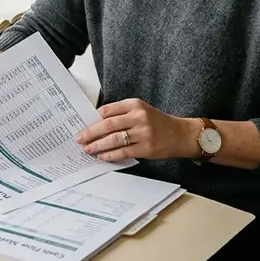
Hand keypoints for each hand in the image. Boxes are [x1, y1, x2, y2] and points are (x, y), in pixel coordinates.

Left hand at [74, 98, 198, 161]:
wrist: (180, 134)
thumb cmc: (157, 123)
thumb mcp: (141, 111)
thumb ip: (122, 115)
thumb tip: (96, 124)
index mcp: (135, 104)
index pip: (108, 110)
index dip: (92, 118)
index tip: (82, 124)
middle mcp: (139, 116)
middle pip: (108, 124)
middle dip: (90, 132)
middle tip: (79, 138)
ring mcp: (143, 133)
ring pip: (113, 139)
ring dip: (97, 145)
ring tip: (87, 149)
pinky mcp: (146, 148)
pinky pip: (123, 152)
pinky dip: (110, 154)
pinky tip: (102, 156)